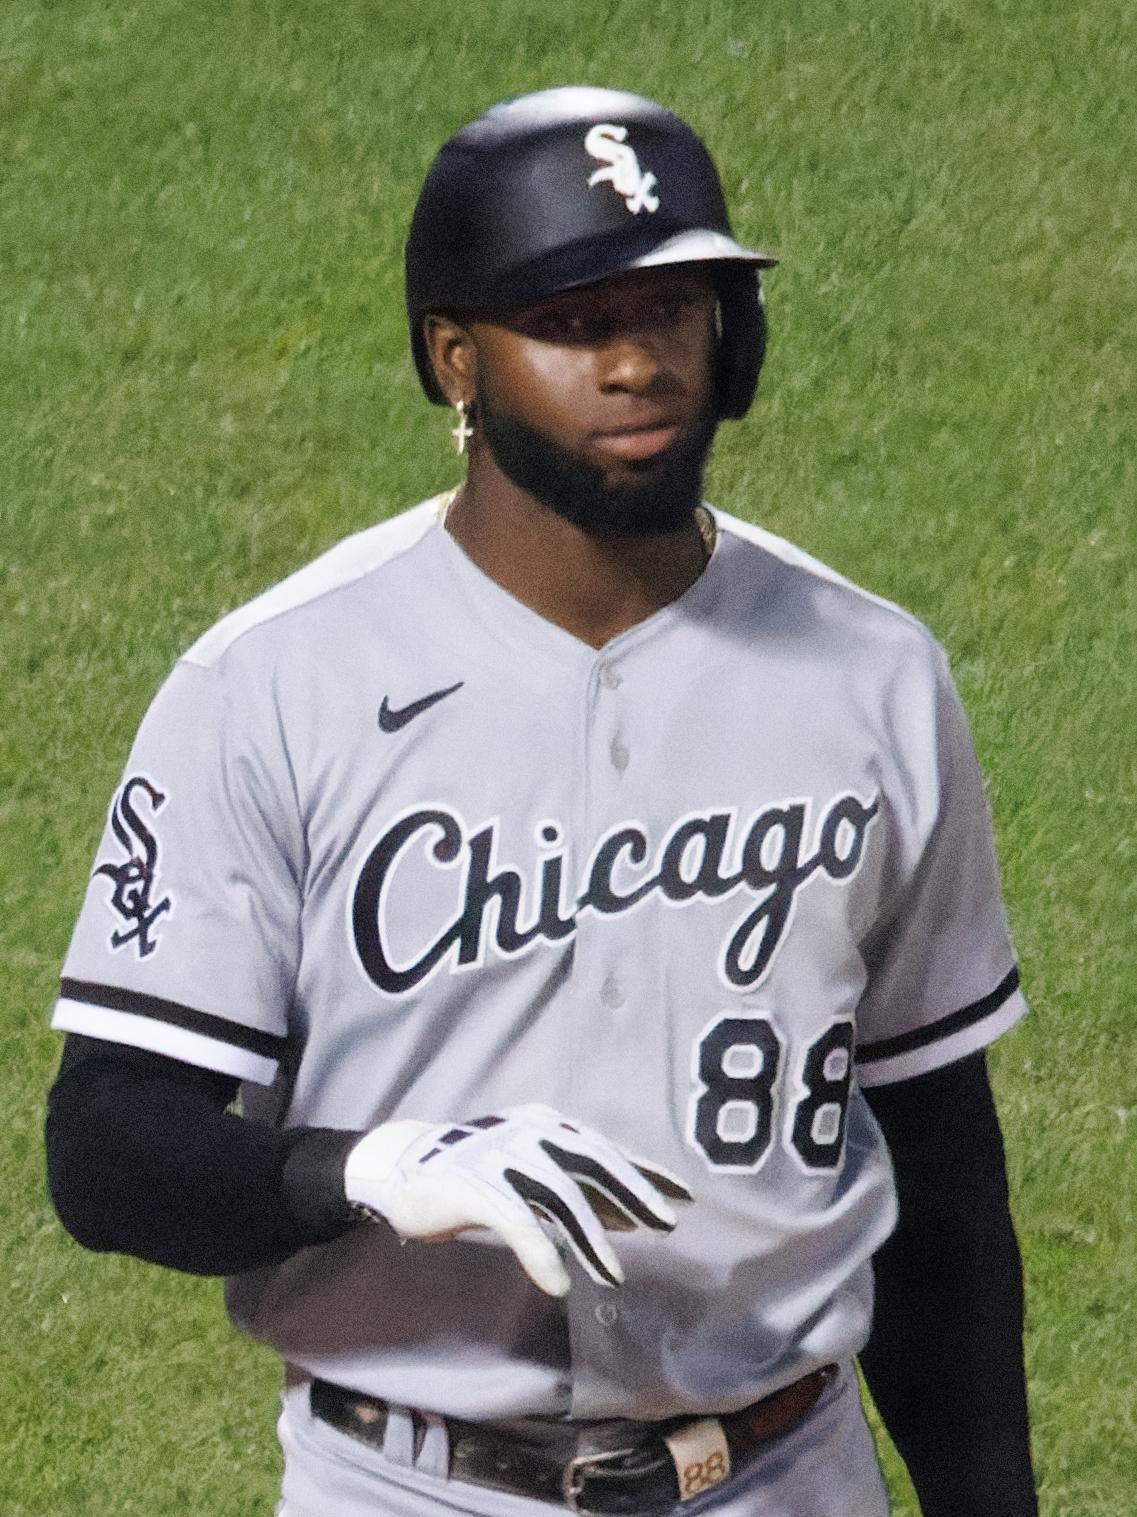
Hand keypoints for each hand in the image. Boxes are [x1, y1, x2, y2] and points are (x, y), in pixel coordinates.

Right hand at [343, 1103, 691, 1296]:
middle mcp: (529, 1132)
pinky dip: (541, 1253)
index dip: (645, 1172)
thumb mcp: (530, 1174)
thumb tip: (627, 1214)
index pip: (605, 1148)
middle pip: (593, 1162)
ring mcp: (501, 1155)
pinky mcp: (474, 1185)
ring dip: (591, 1240)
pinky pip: (517, 1221)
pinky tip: (558, 1284)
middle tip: (665, 1224)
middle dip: (633, 1193)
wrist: (402, 1168)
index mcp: (545, 1125)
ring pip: (560, 1196)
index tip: (682, 1196)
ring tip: (615, 1277)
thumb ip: (573, 1189)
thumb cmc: (475, 1174)